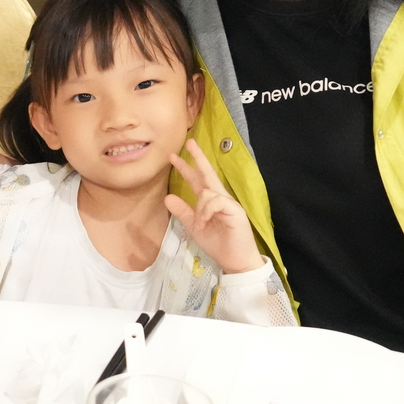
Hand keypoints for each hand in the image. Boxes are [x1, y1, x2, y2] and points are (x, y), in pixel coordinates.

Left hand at [166, 139, 262, 273]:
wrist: (235, 261)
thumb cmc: (218, 244)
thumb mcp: (194, 227)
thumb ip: (183, 212)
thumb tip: (168, 197)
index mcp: (210, 202)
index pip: (198, 180)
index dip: (186, 168)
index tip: (173, 156)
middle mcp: (220, 198)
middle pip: (208, 174)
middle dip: (198, 158)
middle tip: (189, 142)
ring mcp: (229, 203)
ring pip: (207, 191)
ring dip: (199, 208)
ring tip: (200, 224)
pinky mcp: (235, 210)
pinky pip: (215, 201)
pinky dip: (206, 211)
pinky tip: (204, 222)